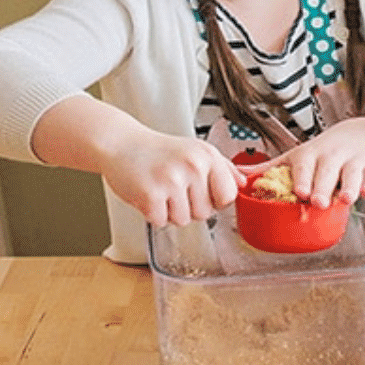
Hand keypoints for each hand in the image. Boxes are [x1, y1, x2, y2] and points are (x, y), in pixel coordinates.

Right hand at [101, 134, 246, 226]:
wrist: (121, 143)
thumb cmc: (159, 151)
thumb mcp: (195, 150)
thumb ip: (223, 167)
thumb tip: (244, 184)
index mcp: (208, 156)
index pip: (228, 196)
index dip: (214, 200)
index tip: (200, 192)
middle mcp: (193, 166)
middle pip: (206, 213)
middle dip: (189, 207)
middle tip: (173, 187)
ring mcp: (172, 180)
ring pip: (183, 220)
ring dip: (170, 211)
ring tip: (160, 189)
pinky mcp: (151, 195)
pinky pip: (162, 222)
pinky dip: (153, 214)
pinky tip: (147, 194)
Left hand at [259, 116, 364, 208]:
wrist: (358, 136)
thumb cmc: (322, 154)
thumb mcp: (297, 157)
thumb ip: (270, 169)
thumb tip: (236, 177)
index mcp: (310, 154)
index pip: (304, 164)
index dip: (302, 178)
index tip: (299, 192)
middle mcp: (332, 155)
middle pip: (327, 169)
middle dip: (323, 185)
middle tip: (318, 202)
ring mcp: (354, 159)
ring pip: (352, 171)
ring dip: (349, 185)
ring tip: (346, 199)